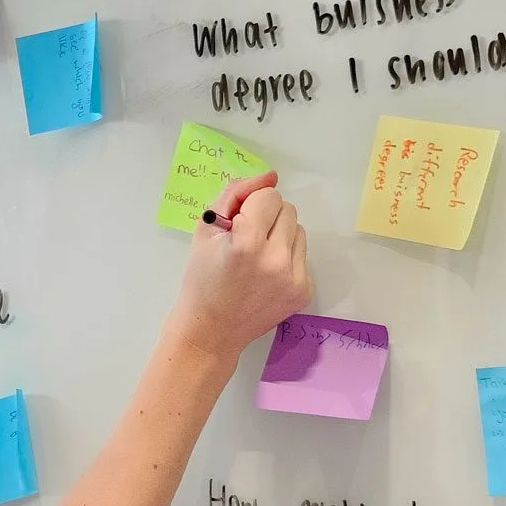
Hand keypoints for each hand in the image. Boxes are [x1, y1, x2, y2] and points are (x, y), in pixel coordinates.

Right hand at [166, 171, 311, 362]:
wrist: (210, 330)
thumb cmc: (201, 278)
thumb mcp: (205, 230)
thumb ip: (234, 194)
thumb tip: (270, 176)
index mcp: (247, 243)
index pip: (269, 196)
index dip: (250, 206)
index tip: (236, 225)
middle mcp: (276, 260)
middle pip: (288, 209)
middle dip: (267, 217)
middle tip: (246, 240)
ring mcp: (294, 278)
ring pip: (298, 230)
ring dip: (279, 236)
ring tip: (256, 257)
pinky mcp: (304, 291)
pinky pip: (302, 255)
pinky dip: (285, 258)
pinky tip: (265, 275)